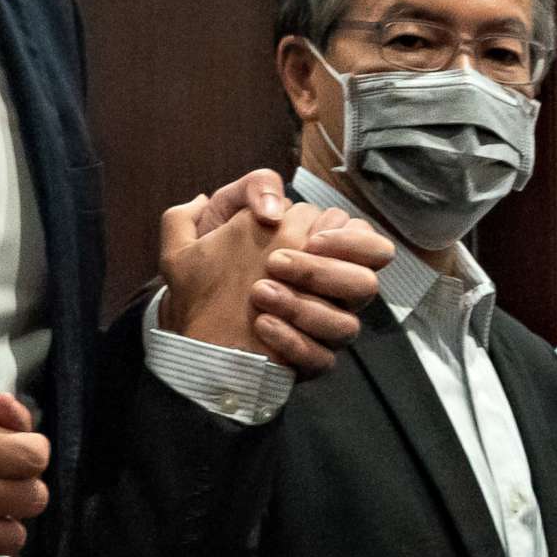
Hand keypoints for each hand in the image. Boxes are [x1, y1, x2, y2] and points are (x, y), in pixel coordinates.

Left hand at [158, 186, 393, 376]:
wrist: (187, 324)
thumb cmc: (204, 274)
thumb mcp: (214, 221)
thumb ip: (245, 192)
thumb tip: (273, 205)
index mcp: (322, 258)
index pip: (369, 244)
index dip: (347, 239)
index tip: (307, 238)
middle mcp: (332, 296)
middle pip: (365, 284)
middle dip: (322, 270)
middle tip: (274, 263)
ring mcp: (324, 332)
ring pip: (347, 325)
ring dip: (303, 306)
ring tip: (258, 294)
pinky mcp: (311, 363)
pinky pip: (321, 359)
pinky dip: (292, 340)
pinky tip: (261, 324)